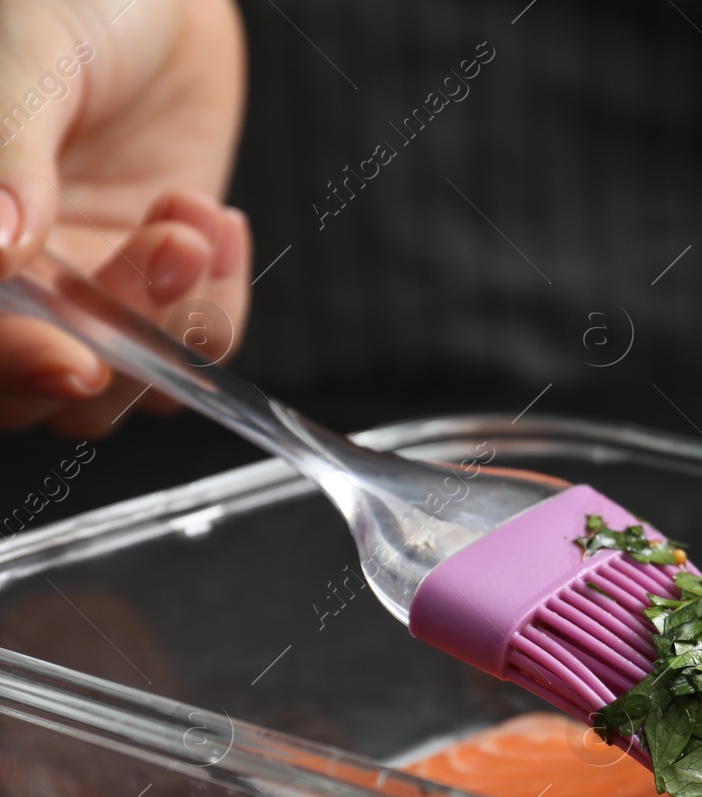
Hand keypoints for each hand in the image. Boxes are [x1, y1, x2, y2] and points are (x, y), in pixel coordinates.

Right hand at [0, 0, 248, 437]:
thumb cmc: (67, 0)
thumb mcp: (27, 58)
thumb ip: (5, 152)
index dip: (12, 365)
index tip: (78, 359)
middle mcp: (5, 279)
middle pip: (39, 390)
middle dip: (116, 342)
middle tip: (169, 246)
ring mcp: (79, 291)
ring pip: (121, 388)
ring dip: (174, 317)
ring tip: (191, 215)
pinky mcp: (155, 286)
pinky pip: (192, 348)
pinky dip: (218, 304)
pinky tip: (213, 220)